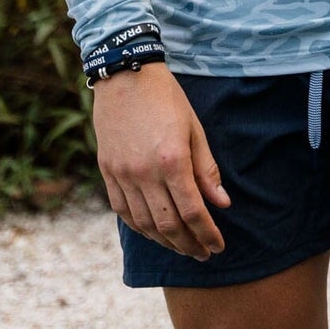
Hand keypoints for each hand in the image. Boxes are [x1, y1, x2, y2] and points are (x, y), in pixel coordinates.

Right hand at [91, 63, 230, 258]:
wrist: (126, 75)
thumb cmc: (166, 98)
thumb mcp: (194, 128)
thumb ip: (206, 169)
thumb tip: (222, 203)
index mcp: (172, 160)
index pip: (193, 212)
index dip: (207, 234)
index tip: (218, 246)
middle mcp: (145, 173)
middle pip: (168, 225)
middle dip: (189, 245)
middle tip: (202, 253)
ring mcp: (122, 174)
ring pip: (144, 224)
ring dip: (165, 241)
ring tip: (181, 246)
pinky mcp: (107, 171)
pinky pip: (122, 210)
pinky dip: (139, 226)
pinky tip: (152, 231)